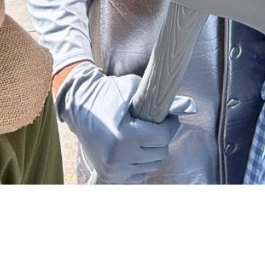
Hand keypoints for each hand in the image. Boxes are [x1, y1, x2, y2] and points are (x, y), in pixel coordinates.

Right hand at [54, 63, 194, 183]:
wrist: (77, 106)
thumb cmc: (106, 93)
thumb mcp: (132, 89)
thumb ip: (158, 99)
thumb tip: (187, 105)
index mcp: (124, 136)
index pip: (163, 137)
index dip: (171, 125)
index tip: (170, 118)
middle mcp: (118, 157)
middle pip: (160, 153)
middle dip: (163, 138)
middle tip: (157, 125)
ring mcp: (113, 170)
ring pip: (152, 165)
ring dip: (154, 151)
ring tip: (146, 135)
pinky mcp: (109, 176)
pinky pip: (139, 174)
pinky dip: (143, 162)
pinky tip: (137, 147)